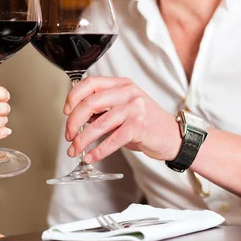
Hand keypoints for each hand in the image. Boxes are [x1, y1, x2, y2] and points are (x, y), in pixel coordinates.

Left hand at [63, 77, 181, 162]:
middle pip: (89, 104)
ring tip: (75, 150)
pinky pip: (112, 140)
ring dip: (82, 140)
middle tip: (69, 136)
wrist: (174, 136)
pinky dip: (98, 151)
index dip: (73, 97)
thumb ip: (104, 108)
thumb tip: (77, 117)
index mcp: (122, 84)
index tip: (66, 112)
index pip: (90, 83)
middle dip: (73, 122)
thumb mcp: (125, 107)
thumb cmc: (147, 123)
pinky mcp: (139, 126)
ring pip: (98, 124)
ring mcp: (134, 108)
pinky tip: (91, 157)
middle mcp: (128, 93)